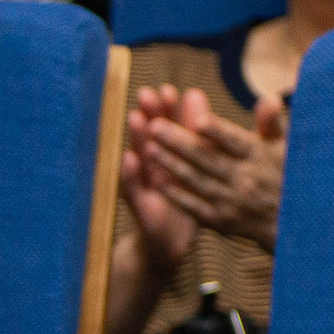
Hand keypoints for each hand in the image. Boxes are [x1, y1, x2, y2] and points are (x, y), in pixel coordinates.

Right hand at [119, 84, 200, 267]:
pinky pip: (133, 189)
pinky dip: (128, 174)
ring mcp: (145, 184)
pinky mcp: (139, 205)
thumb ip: (202, 136)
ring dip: (135, 138)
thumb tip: (205, 103)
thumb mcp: (201, 171)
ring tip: (136, 118)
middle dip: (151, 115)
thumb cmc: (188, 203)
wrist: (172, 243)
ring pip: (140, 157)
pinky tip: (128, 159)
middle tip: (149, 94)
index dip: (170, 109)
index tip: (171, 90)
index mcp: (174, 156)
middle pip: (153, 136)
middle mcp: (156, 166)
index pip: (173, 127)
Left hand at [134, 87, 286, 251]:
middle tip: (154, 126)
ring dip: (170, 164)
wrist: (293, 222)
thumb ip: (272, 123)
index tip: (197, 120)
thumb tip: (269, 99)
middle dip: (178, 142)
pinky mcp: (220, 220)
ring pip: (195, 180)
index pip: (236, 141)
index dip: (217, 131)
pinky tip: (156, 179)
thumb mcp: (286, 147)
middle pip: (207, 158)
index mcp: (260, 157)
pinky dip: (174, 193)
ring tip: (148, 147)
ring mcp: (231, 202)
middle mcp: (245, 180)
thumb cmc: (287, 174)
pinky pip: (193, 205)